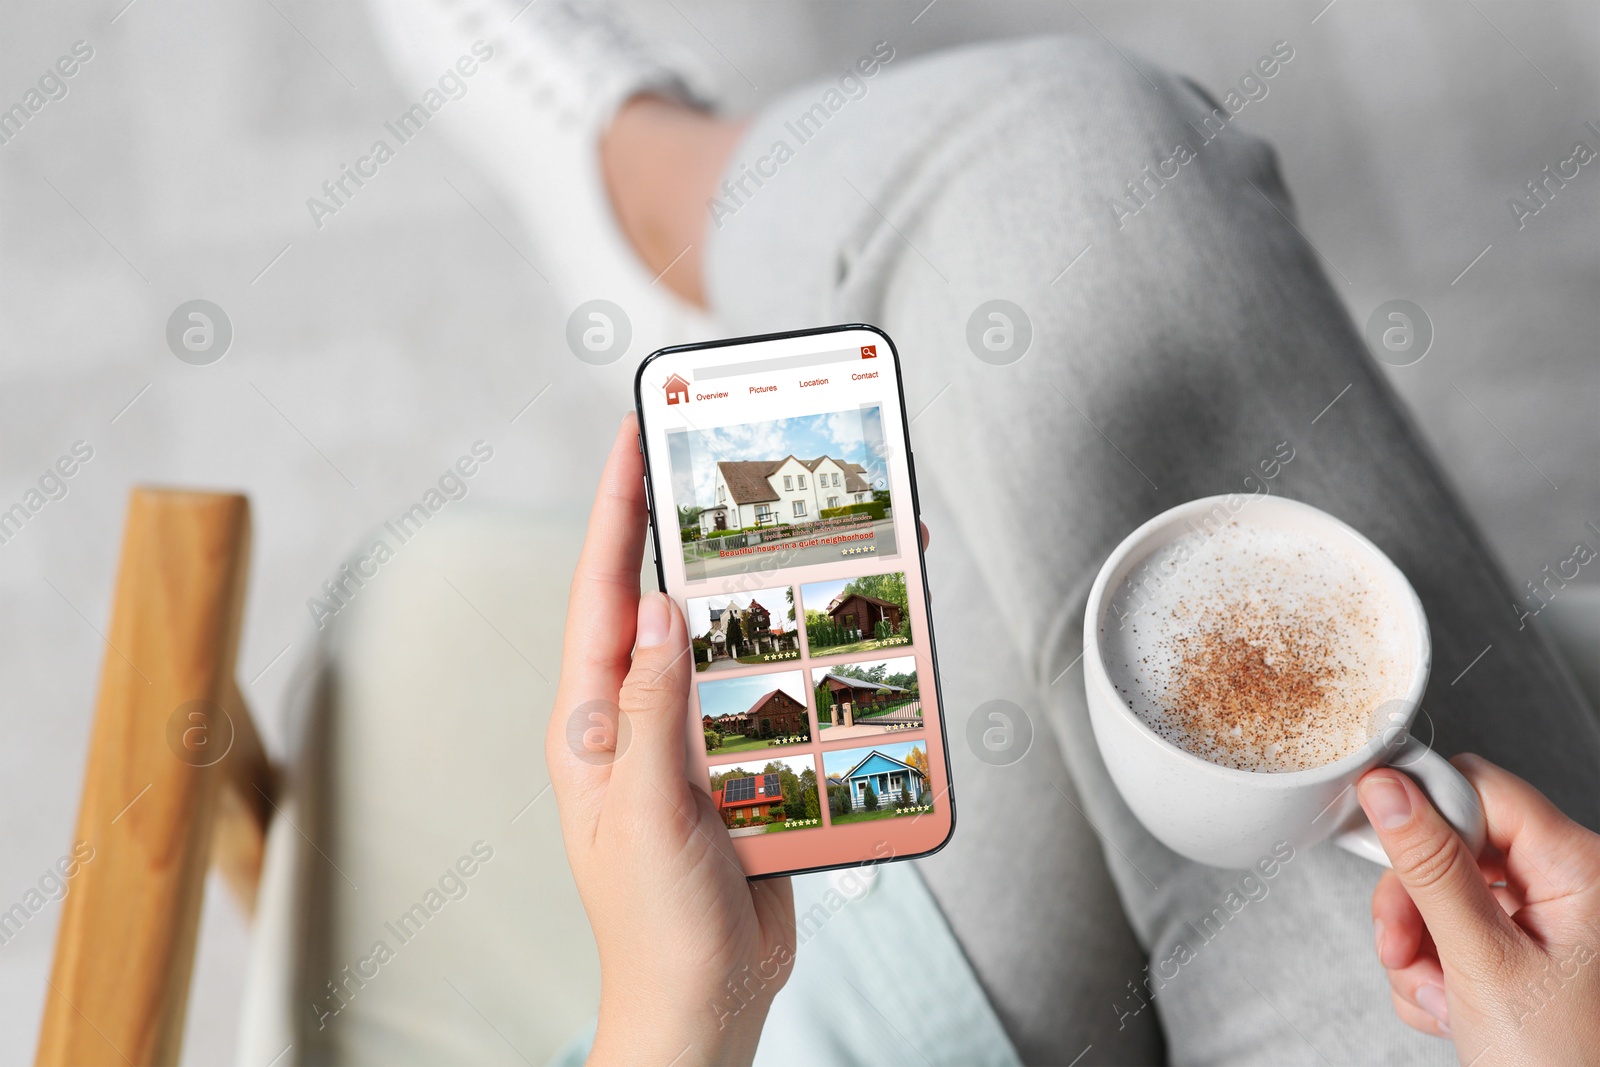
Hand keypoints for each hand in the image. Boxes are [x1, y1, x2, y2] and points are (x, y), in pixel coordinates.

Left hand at [546, 416, 794, 1065]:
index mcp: (592, 722)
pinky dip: (801, 655)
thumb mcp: (645, 813)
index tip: (633, 435)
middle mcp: (637, 718)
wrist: (706, 1003)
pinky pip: (768, 693)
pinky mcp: (739, 766)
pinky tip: (838, 627)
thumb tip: (660, 609)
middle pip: (668, 599)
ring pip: (729, 641)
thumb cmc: (654, 926)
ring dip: (765, 590)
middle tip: (734, 464)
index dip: (616, 510)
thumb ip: (652, 710)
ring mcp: (690, 740)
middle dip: (696, 530)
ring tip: (807, 528)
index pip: (599, 592)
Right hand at [1358, 754, 1599, 1064]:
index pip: (1482, 790)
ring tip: (1435, 996)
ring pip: (1443, 892)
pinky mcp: (1520, 950)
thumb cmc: (1563, 1066)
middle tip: (1400, 947)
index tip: (1377, 834)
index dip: (1424, 809)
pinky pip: (1451, 931)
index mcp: (1580, 868)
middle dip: (1412, 902)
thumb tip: (1390, 791)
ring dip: (1418, 947)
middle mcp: (1568, 884)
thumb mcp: (1482, 963)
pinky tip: (1449, 1008)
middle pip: (1453, 844)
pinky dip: (1433, 970)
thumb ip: (1431, 869)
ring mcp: (1545, 920)